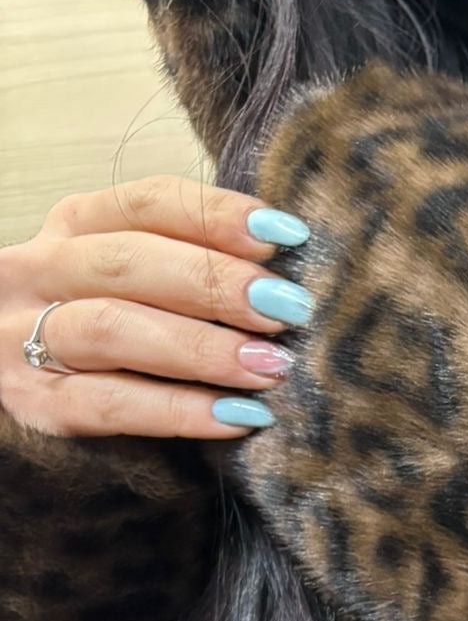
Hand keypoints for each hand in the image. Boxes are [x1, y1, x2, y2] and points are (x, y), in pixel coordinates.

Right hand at [0, 175, 313, 438]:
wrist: (26, 390)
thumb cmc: (109, 326)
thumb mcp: (132, 277)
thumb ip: (184, 260)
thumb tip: (283, 266)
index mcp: (74, 226)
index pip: (147, 202)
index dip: (217, 215)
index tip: (285, 236)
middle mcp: (39, 271)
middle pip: (128, 262)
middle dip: (215, 283)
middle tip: (288, 308)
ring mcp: (23, 338)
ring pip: (111, 329)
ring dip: (202, 348)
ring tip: (269, 366)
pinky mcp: (35, 405)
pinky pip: (110, 405)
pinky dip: (178, 410)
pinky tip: (236, 418)